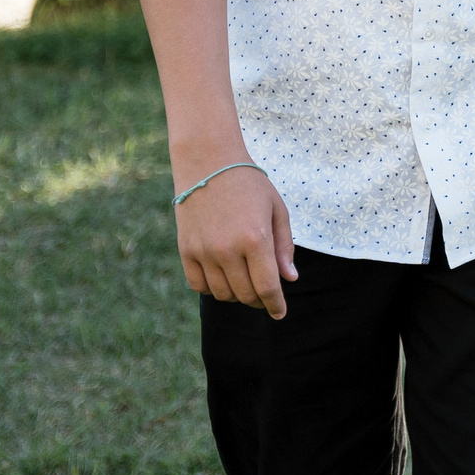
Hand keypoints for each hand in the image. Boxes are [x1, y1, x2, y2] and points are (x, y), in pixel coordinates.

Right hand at [174, 163, 298, 318]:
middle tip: (265, 296)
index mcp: (256, 239)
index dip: (275, 305)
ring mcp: (204, 251)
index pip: (267, 287)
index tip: (280, 313)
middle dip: (259, 300)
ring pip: (222, 294)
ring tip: (245, 283)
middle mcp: (228, 250)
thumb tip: (289, 280)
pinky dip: (213, 288)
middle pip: (246, 294)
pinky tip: (223, 278)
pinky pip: (199, 285)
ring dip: (237, 295)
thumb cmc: (249, 183)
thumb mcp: (276, 209)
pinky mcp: (185, 250)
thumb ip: (284, 246)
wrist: (208, 161)